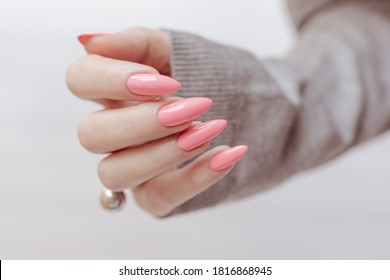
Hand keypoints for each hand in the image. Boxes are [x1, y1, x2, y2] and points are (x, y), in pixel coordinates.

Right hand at [66, 27, 246, 216]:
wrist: (258, 106)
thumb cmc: (214, 75)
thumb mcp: (180, 50)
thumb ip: (137, 43)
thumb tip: (90, 42)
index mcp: (115, 90)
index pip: (79, 79)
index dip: (114, 79)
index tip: (167, 80)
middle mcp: (115, 132)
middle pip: (91, 135)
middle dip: (143, 122)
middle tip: (192, 108)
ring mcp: (134, 166)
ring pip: (115, 173)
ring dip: (163, 152)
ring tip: (207, 130)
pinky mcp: (158, 194)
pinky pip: (160, 198)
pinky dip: (196, 177)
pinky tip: (226, 154)